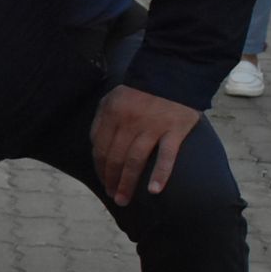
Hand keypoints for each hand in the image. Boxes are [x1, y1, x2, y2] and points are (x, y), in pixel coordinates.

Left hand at [89, 84, 200, 205]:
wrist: (174, 72)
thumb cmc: (141, 90)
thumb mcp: (112, 99)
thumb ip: (101, 120)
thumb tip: (95, 146)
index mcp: (112, 114)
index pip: (101, 148)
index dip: (100, 169)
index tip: (103, 182)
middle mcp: (130, 121)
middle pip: (115, 157)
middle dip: (112, 180)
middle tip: (114, 197)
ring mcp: (153, 126)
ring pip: (135, 160)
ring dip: (127, 183)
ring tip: (124, 199)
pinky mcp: (175, 129)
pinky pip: (166, 156)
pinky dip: (160, 174)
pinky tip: (153, 191)